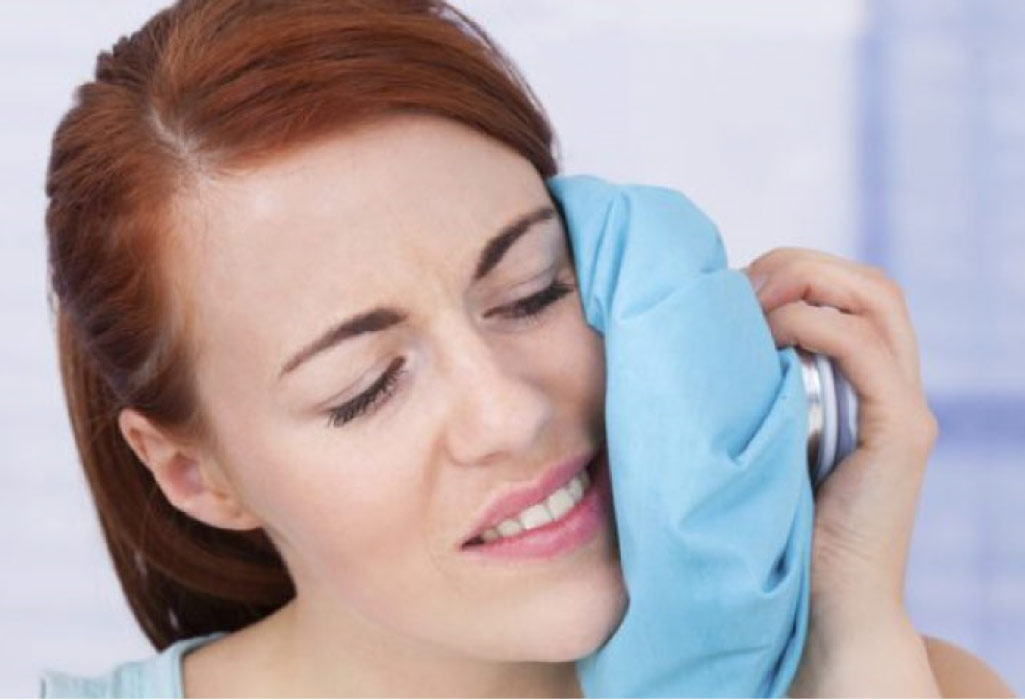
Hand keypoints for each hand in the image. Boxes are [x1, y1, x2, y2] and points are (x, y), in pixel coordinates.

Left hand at [743, 248, 940, 694]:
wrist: (819, 609)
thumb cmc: (772, 526)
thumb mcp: (758, 439)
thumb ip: (751, 388)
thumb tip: (692, 336)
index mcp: (864, 384)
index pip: (849, 290)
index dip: (793, 271)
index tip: (730, 291)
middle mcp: (893, 386)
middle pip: (869, 283)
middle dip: (800, 266)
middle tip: (740, 287)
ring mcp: (904, 408)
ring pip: (878, 300)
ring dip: (808, 284)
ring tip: (752, 305)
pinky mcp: (903, 435)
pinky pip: (866, 351)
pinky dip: (816, 327)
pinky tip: (770, 338)